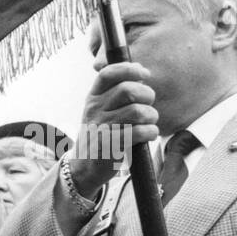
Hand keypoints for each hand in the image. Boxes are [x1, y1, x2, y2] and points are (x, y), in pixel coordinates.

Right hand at [70, 61, 159, 196]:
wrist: (84, 166)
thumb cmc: (102, 133)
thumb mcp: (101, 109)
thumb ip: (118, 91)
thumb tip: (141, 71)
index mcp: (93, 98)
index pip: (108, 74)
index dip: (129, 69)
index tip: (145, 74)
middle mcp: (94, 110)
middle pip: (128, 90)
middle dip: (147, 96)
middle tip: (148, 106)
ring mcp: (100, 128)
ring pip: (138, 111)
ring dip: (151, 117)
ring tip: (148, 124)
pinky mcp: (109, 145)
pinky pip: (140, 132)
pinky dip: (151, 132)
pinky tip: (148, 135)